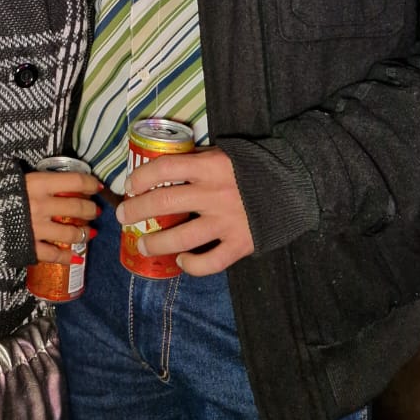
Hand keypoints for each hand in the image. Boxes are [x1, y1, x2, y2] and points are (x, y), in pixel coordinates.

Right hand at [25, 171, 101, 262]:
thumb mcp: (17, 175)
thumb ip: (39, 178)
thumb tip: (60, 179)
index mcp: (38, 184)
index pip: (75, 181)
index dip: (91, 183)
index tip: (97, 187)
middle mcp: (40, 205)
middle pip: (77, 207)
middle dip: (91, 210)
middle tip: (96, 211)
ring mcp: (35, 228)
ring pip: (70, 233)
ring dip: (84, 233)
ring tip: (90, 232)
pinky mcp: (28, 247)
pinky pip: (53, 255)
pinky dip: (67, 258)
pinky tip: (77, 258)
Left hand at [116, 148, 253, 275]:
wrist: (295, 185)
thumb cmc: (253, 166)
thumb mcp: (224, 154)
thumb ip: (197, 163)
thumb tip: (161, 172)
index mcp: (209, 166)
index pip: (163, 168)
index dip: (141, 177)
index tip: (129, 185)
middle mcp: (213, 194)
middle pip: (163, 203)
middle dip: (136, 211)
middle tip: (124, 217)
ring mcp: (226, 221)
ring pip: (180, 237)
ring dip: (155, 243)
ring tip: (143, 245)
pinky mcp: (240, 244)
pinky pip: (209, 262)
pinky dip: (191, 265)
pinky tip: (181, 261)